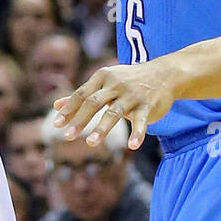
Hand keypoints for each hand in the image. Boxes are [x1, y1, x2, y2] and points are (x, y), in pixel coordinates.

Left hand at [52, 61, 178, 149]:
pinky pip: (141, 121)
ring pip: (114, 112)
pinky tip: (132, 146)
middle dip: (80, 119)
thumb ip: (82, 94)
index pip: (81, 94)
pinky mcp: (148, 105)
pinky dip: (137, 133)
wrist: (164, 74)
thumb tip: (56, 105)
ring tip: (91, 143)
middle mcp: (116, 84)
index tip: (57, 125)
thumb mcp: (104, 82)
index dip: (69, 109)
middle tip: (67, 136)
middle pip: (94, 102)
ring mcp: (132, 95)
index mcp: (103, 77)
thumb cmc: (128, 80)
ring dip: (102, 128)